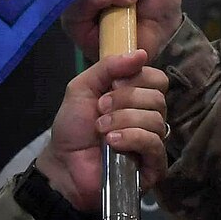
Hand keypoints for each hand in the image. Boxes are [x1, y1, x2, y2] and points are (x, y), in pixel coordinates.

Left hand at [35, 51, 170, 209]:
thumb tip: (142, 52)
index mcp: (137, 98)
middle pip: (158, 98)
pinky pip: (155, 144)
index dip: (137, 79)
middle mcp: (149, 118)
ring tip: (101, 129)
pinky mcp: (153, 167)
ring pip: (156, 120)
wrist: (62, 163)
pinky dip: (133, 138)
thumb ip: (108, 67)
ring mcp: (152, 143)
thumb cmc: (73, 128)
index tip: (111, 86)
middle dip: (125, 100)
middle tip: (100, 110)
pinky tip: (113, 142)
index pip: (157, 79)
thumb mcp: (83, 87)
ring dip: (124, 120)